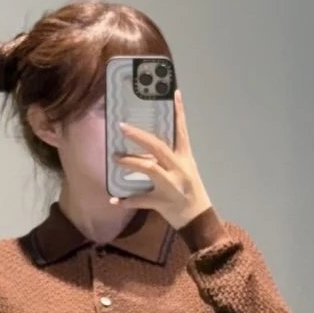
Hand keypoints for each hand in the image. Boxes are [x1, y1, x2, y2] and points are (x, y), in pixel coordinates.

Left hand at [110, 88, 212, 229]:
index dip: (179, 112)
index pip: (182, 131)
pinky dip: (127, 200)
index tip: (174, 93)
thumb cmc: (192, 193)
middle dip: (139, 136)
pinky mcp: (162, 203)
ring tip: (115, 157)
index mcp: (185, 159)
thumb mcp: (186, 171)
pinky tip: (114, 199)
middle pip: (158, 147)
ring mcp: (170, 186)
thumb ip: (170, 159)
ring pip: (149, 169)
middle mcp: (179, 169)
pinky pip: (141, 200)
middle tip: (122, 126)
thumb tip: (148, 148)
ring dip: (130, 162)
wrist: (199, 219)